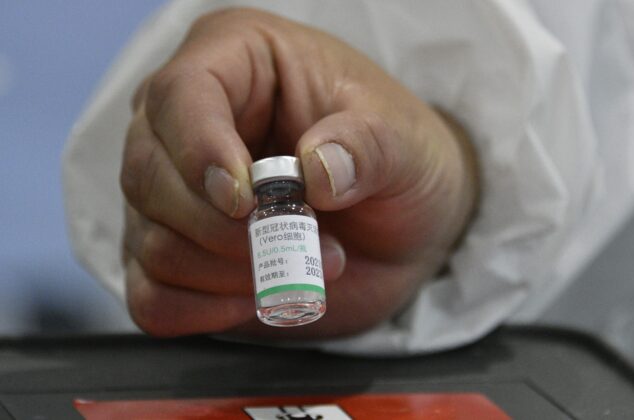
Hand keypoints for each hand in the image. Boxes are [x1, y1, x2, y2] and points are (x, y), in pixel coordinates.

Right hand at [120, 8, 477, 338]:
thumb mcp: (405, 139)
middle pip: (148, 174)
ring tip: (309, 263)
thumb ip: (368, 145)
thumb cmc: (399, 158)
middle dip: (226, 229)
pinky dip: (199, 309)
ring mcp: (177, 193)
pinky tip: (254, 298)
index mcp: (236, 61)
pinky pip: (152, 295)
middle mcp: (189, 122)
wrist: (404, 222)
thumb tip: (316, 172)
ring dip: (233, 271)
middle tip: (310, 238)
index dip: (200, 150)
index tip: (244, 201)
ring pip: (151, 241)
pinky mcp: (181, 254)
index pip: (181, 94)